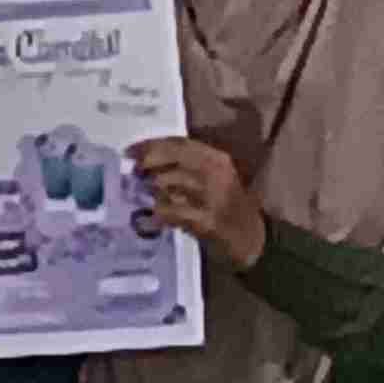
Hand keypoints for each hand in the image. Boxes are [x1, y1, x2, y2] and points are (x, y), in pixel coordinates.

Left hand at [131, 133, 268, 267]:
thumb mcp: (214, 180)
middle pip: (175, 157)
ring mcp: (214, 197)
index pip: (180, 143)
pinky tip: (150, 218)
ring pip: (171, 181)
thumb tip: (146, 162)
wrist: (252, 240)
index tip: (131, 150)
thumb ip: (186, 168)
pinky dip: (158, 213)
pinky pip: (174, 211)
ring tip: (145, 196)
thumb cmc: (228, 207)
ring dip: (152, 188)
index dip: (152, 144)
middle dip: (149, 160)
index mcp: (217, 159)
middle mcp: (217, 173)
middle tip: (135, 171)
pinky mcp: (208, 221)